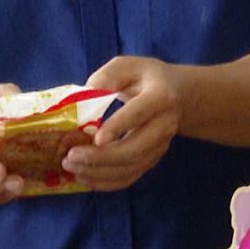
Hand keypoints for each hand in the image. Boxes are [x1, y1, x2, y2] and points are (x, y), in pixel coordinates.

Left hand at [63, 56, 182, 192]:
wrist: (179, 96)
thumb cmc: (146, 78)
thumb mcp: (127, 66)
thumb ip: (105, 78)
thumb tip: (82, 100)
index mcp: (160, 97)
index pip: (139, 114)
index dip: (118, 126)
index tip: (95, 138)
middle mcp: (164, 125)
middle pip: (135, 149)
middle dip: (101, 157)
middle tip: (70, 156)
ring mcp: (159, 147)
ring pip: (131, 168)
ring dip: (99, 172)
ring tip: (71, 167)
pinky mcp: (152, 160)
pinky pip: (130, 177)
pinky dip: (106, 182)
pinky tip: (84, 177)